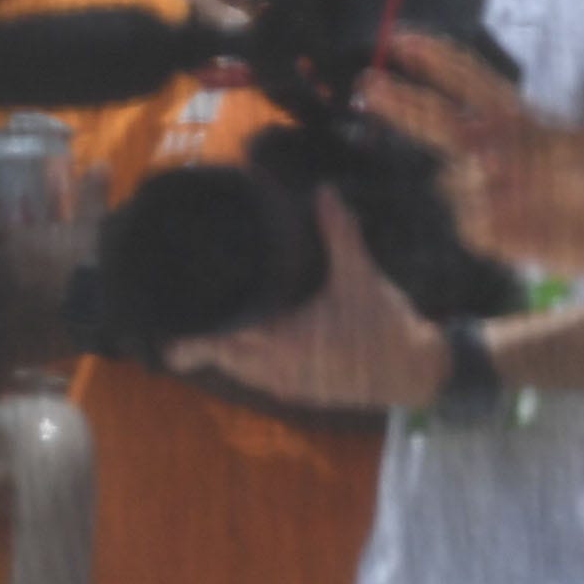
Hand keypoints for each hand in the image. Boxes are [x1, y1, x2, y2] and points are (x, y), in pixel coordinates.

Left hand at [167, 191, 444, 409]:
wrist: (416, 373)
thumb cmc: (385, 327)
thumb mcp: (360, 277)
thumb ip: (339, 235)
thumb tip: (323, 192)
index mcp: (279, 344)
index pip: (214, 346)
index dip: (186, 337)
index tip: (168, 318)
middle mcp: (272, 370)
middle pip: (216, 356)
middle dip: (199, 336)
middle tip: (182, 309)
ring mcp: (282, 384)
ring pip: (234, 368)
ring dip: (222, 346)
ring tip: (204, 317)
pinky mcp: (295, 390)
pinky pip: (254, 376)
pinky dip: (243, 357)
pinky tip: (242, 334)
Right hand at [361, 31, 583, 283]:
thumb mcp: (572, 146)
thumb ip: (517, 141)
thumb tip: (473, 152)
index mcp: (514, 122)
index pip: (468, 83)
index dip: (435, 60)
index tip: (402, 40)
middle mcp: (493, 153)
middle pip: (435, 121)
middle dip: (402, 102)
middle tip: (367, 85)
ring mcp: (486, 192)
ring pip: (452, 181)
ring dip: (480, 182)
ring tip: (532, 190)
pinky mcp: (488, 232)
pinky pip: (469, 222)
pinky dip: (494, 221)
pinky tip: (527, 222)